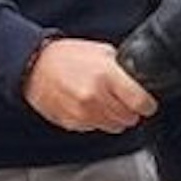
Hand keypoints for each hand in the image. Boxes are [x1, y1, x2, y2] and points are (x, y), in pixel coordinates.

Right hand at [22, 38, 157, 132]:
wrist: (34, 66)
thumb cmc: (66, 57)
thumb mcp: (101, 52)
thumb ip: (122, 69)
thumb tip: (140, 82)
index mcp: (106, 76)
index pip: (141, 102)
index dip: (147, 103)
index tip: (146, 102)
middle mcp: (95, 97)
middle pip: (129, 118)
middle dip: (129, 110)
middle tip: (120, 98)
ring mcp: (83, 113)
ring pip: (114, 127)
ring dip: (113, 117)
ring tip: (102, 100)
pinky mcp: (73, 123)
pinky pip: (95, 128)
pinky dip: (95, 120)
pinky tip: (87, 105)